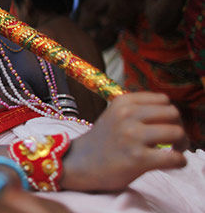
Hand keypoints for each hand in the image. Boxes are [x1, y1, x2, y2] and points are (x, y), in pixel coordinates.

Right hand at [61, 92, 186, 191]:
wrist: (80, 163)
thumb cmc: (102, 141)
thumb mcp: (114, 114)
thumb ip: (138, 110)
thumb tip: (172, 114)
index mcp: (122, 102)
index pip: (163, 99)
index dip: (169, 113)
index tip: (165, 125)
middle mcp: (127, 115)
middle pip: (173, 113)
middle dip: (178, 126)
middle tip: (173, 140)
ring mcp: (132, 136)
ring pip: (177, 132)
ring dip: (182, 144)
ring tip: (173, 151)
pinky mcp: (138, 158)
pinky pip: (174, 158)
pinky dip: (179, 161)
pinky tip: (170, 163)